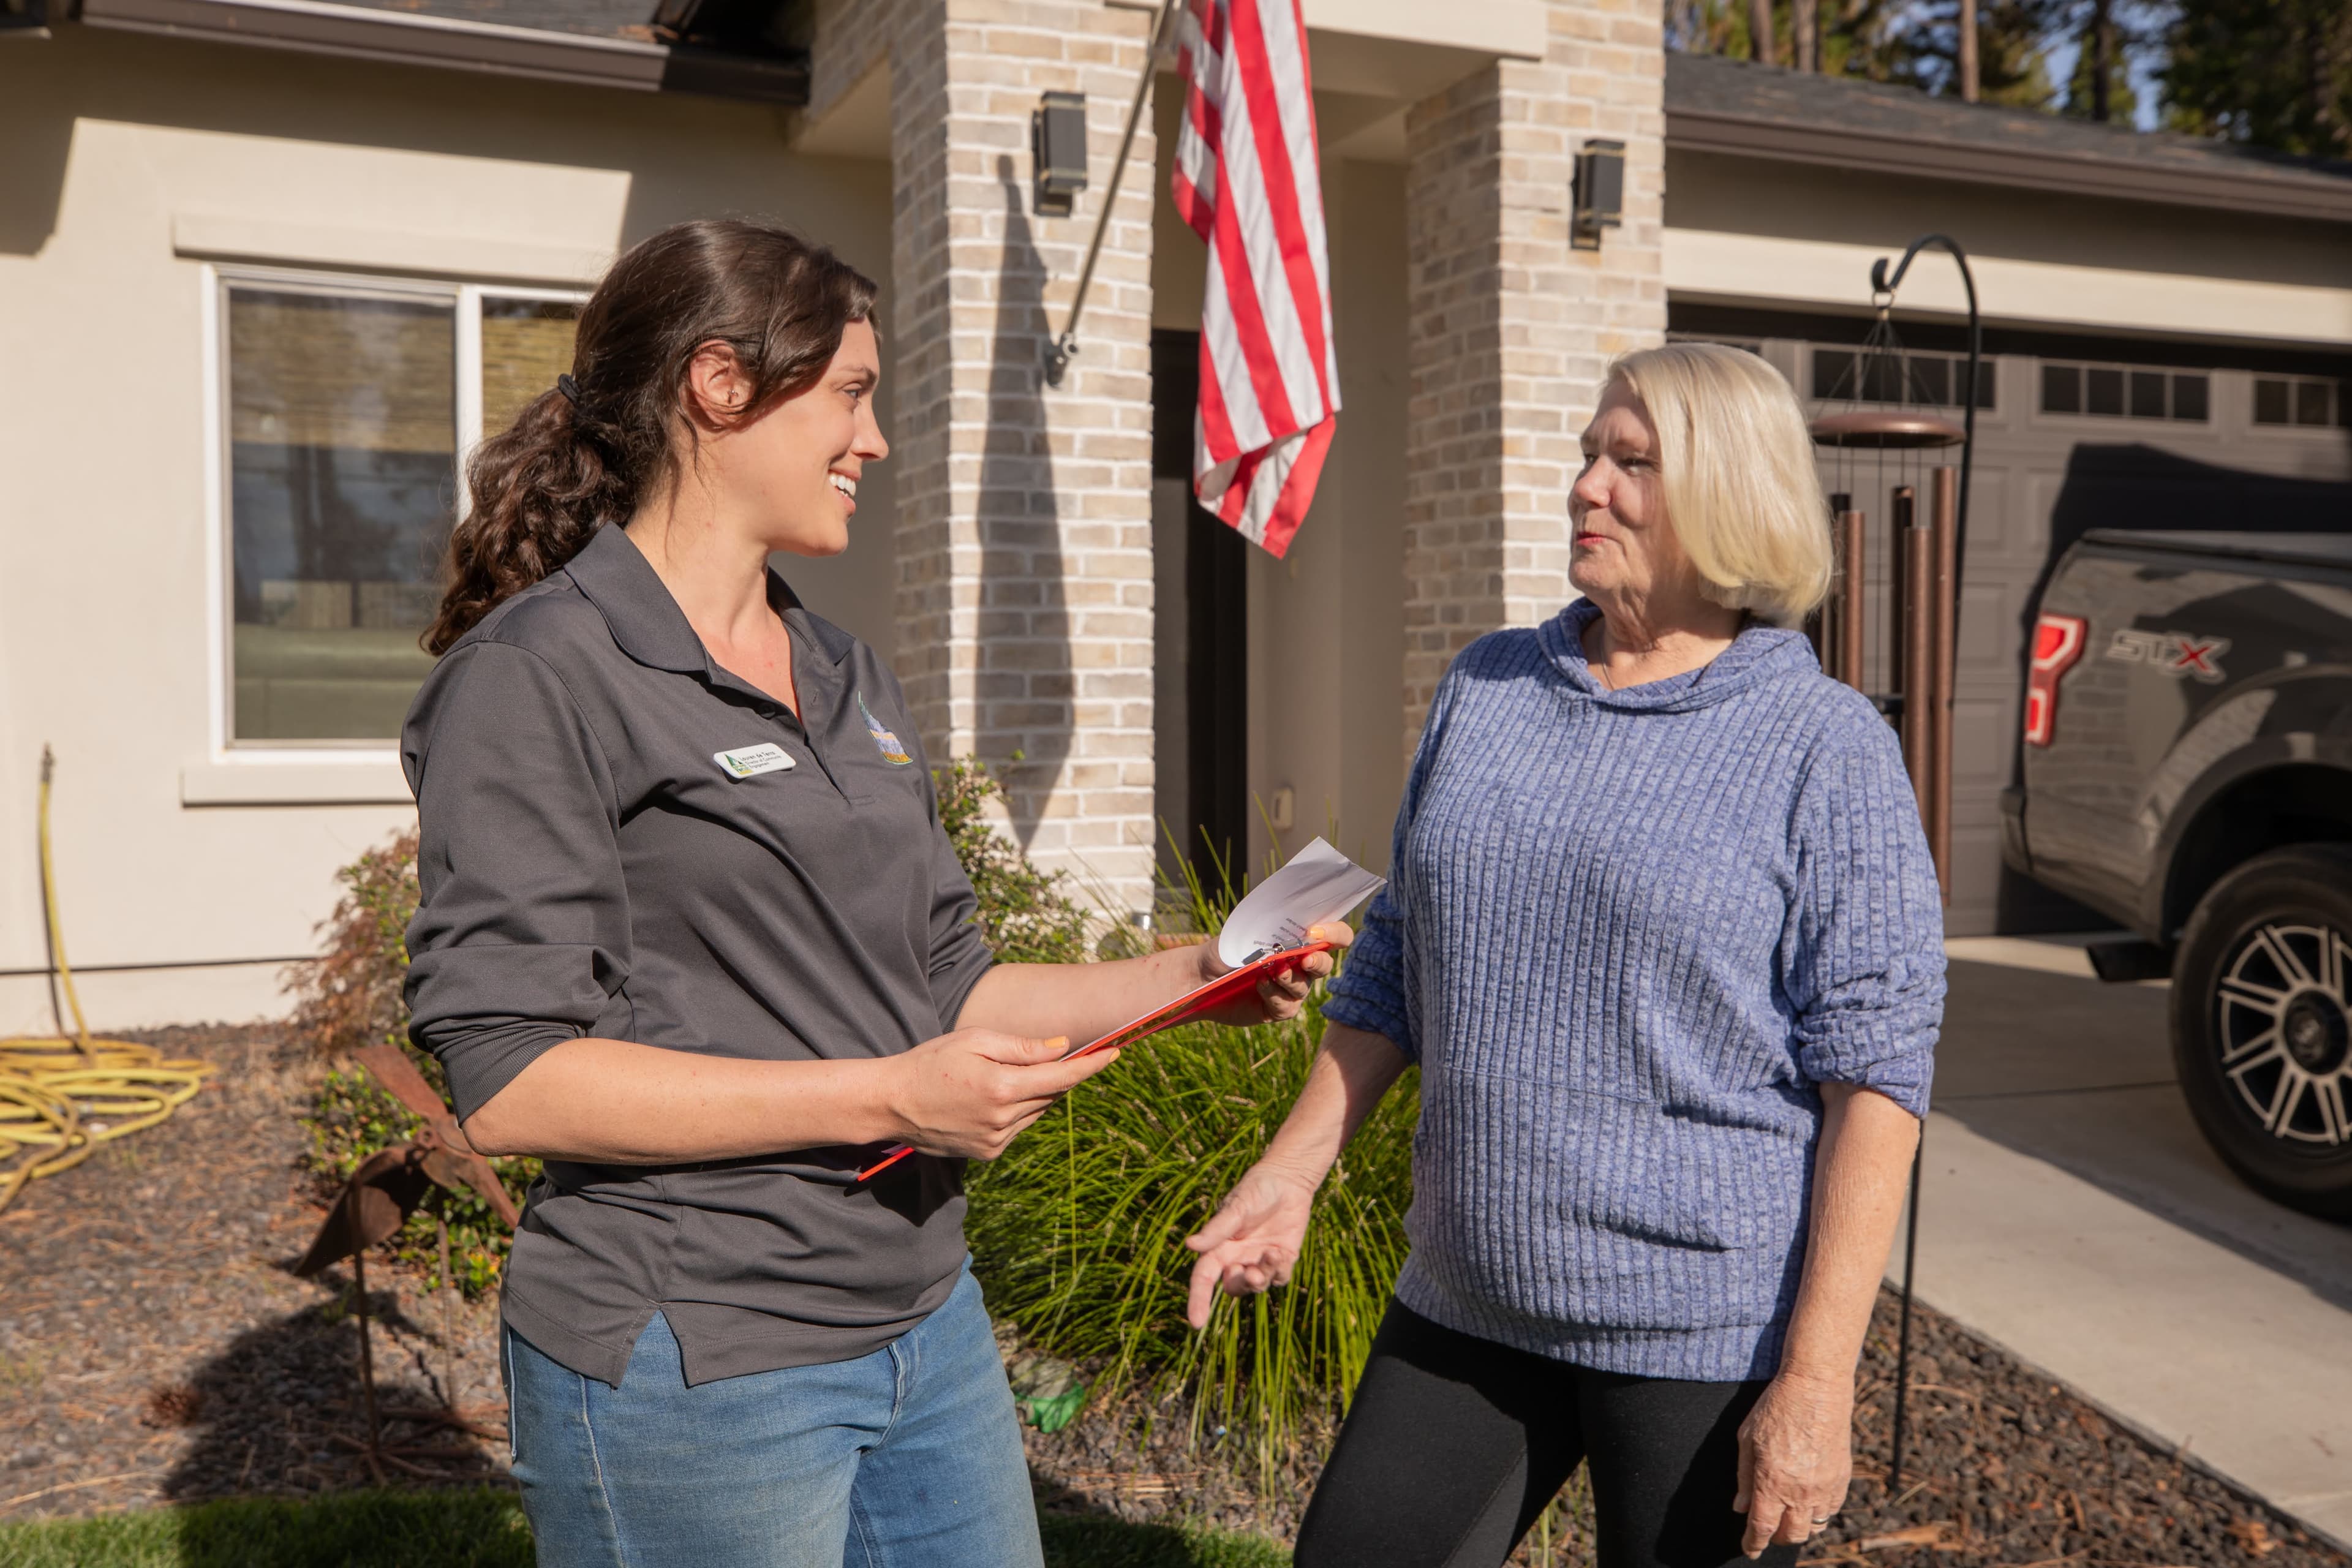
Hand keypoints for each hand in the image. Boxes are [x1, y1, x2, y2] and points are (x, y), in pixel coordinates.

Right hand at [884, 1029, 1119, 1160]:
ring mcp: (996, 1141)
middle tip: (1050, 1055)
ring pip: (1036, 1112)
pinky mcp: (989, 1154)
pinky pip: (1019, 1127)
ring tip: (1000, 1077)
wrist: (892, 1103)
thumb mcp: (975, 1041)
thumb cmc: (931, 1062)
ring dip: (1034, 1093)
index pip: (1061, 1077)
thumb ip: (1022, 1047)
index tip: (1116, 1052)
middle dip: (1058, 1074)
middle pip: (1052, 1095)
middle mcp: (1003, 1120)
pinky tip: (989, 1098)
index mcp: (1002, 1088)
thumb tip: (1062, 1048)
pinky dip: (1017, 1111)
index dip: (1091, 1065)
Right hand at [1183, 1161, 1317, 1327]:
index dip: (1198, 1300)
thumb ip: (1216, 1230)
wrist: (1288, 1181)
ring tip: (1269, 1255)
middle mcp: (1237, 1258)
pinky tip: (1280, 1253)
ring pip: (1257, 1285)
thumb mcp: (1235, 1209)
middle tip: (1251, 1273)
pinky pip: (1279, 1277)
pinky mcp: (1282, 1259)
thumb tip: (1189, 1245)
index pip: (1203, 1278)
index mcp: (1219, 1247)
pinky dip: (1279, 1271)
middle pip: (1233, 1286)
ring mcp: (1260, 1260)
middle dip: (1242, 1284)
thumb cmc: (1256, 1190)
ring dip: (1262, 1277)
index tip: (1196, 1323)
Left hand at [1197, 921, 1352, 1026]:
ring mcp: (1292, 988)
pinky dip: (1274, 993)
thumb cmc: (1225, 948)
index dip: (1335, 933)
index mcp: (1301, 940)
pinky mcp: (1279, 1008)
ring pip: (1304, 986)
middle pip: (1327, 964)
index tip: (1316, 931)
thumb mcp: (1247, 932)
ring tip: (1273, 971)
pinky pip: (1287, 1005)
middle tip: (1305, 958)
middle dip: (1319, 961)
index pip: (1336, 936)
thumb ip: (1273, 928)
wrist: (1200, 974)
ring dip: (1290, 978)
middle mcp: (1301, 965)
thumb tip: (1295, 926)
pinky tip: (1260, 985)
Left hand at [1734, 1367, 1854, 1556]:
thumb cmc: (1775, 1408)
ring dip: (1797, 1528)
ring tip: (1786, 1518)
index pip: (1762, 1527)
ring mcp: (1825, 1487)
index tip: (1748, 1549)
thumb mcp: (1747, 1438)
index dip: (1753, 1543)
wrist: (1817, 1387)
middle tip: (1766, 1530)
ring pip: (1813, 1527)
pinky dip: (1817, 1514)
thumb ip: (1744, 1477)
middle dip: (1775, 1538)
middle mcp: (1801, 1492)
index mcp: (1773, 1482)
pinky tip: (1807, 1504)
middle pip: (1790, 1535)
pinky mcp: (1842, 1479)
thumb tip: (1740, 1509)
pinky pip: (1831, 1510)